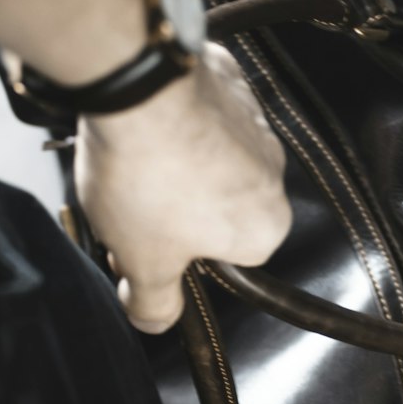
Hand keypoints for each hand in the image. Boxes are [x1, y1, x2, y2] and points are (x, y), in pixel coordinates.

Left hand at [74, 40, 291, 333]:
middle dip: (176, 209)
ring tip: (131, 161)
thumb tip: (154, 321)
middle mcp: (272, 174)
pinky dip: (173, 119)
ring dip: (174, 163)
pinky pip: (201, 113)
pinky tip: (140, 122)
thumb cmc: (149, 177)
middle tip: (130, 205)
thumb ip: (153, 302)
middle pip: (219, 208)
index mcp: (265, 227)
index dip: (179, 257)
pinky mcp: (230, 82)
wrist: (138, 86)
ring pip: (210, 158)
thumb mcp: (142, 261)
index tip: (143, 247)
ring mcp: (255, 122)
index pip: (229, 260)